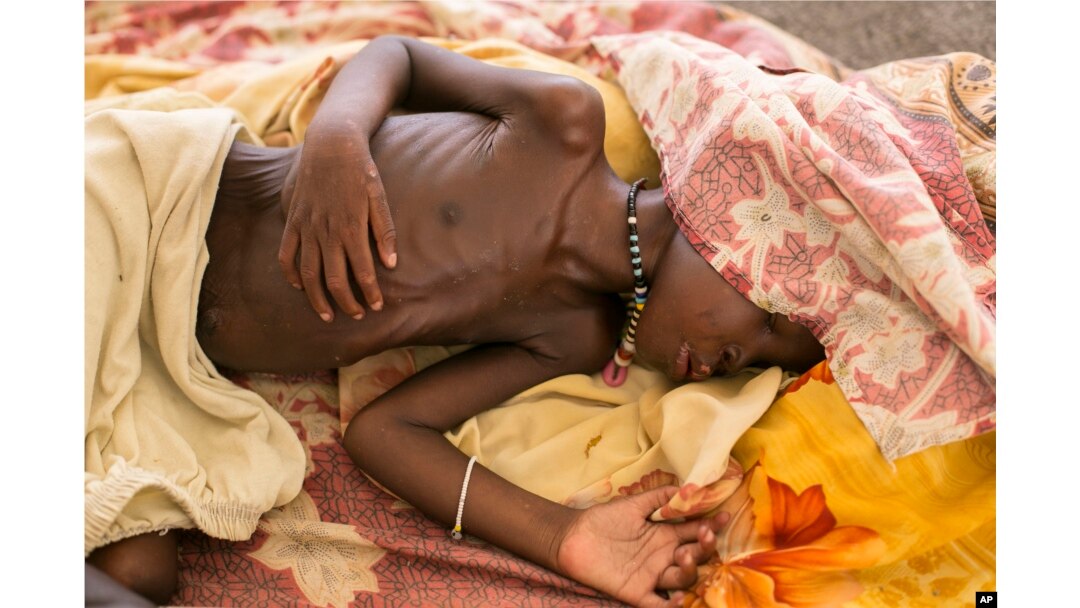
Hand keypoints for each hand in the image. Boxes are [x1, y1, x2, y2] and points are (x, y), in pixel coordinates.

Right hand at [278, 130, 396, 321]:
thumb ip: (385, 231)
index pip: (362, 272)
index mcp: (352, 227)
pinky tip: (299, 286)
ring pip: (308, 274)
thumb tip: (391, 264)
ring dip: (317, 298)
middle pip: (333, 280)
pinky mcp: (293, 220)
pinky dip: (291, 273)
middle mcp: (327, 232)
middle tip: (357, 315)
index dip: (369, 293)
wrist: (330, 144)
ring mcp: (307, 227)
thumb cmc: (360, 170)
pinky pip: (286, 253)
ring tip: (328, 315)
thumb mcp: (379, 197)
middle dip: (346, 303)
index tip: (377, 307)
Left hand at [556, 486, 726, 607]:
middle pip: (695, 557)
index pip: (695, 532)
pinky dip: (671, 606)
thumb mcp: (633, 504)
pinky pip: (658, 605)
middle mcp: (663, 557)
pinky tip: (678, 600)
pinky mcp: (636, 593)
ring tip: (683, 555)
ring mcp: (652, 576)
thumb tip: (687, 487)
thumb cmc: (603, 519)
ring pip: (682, 580)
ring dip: (689, 570)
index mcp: (665, 535)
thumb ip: (659, 497)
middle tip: (704, 535)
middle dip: (704, 547)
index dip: (711, 525)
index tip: (723, 515)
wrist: (572, 537)